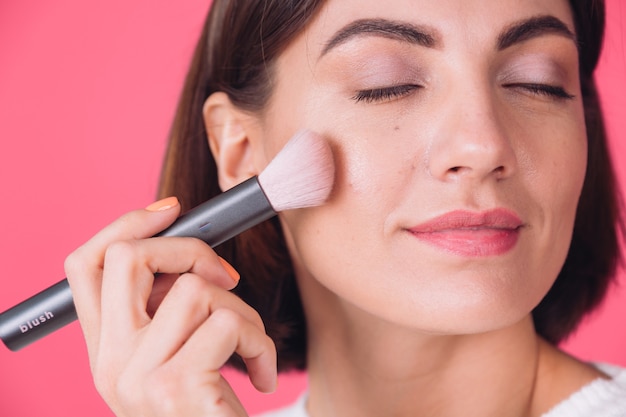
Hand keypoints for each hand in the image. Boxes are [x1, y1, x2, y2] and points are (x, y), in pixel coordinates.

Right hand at [65, 197, 276, 416]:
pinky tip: (261, 374)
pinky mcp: (176, 387)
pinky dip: (261, 341)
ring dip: (243, 311)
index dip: (125, 225)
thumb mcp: (180, 361)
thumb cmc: (212, 412)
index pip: (85, 266)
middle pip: (127, 259)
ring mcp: (137, 377)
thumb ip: (169, 312)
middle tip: (227, 275)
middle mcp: (108, 364)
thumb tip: (192, 255)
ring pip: (195, 289)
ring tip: (252, 348)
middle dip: (190, 250)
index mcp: (105, 351)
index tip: (173, 211)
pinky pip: (228, 321)